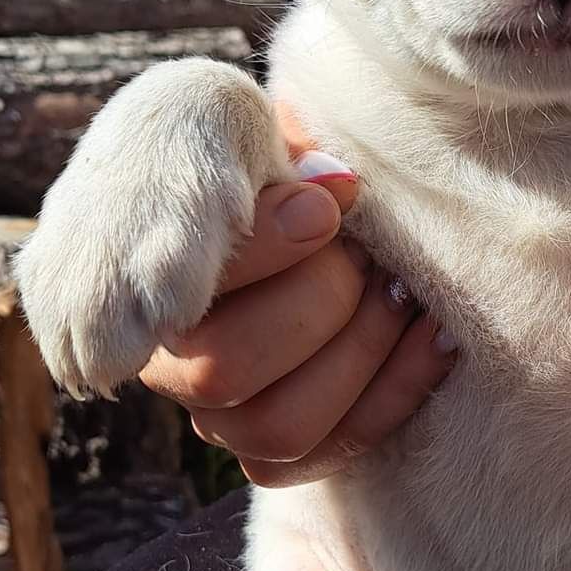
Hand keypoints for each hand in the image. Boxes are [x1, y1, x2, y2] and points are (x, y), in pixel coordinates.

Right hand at [141, 105, 455, 484]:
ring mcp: (219, 417)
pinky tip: (436, 331)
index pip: (178, 288)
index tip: (328, 203)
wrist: (281, 199)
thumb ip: (264, 148)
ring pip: (279, 428)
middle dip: (320, 301)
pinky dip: (399, 389)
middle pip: (222, 371)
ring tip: (400, 289)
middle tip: (366, 249)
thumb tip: (332, 190)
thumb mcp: (235, 121)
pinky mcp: (280, 447)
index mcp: (135, 276)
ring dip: (361, 352)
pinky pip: (335, 449)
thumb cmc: (254, 156)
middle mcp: (165, 362)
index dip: (265, 247)